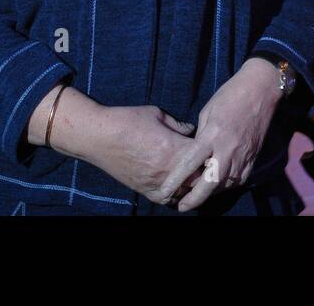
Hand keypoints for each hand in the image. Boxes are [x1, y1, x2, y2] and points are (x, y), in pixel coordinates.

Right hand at [68, 103, 200, 204]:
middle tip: (209, 162)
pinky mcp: (145, 191)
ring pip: (186, 192)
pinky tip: (179, 184)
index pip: (205, 156)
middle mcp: (168, 170)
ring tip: (196, 175)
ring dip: (193, 184)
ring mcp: (156, 183)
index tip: (213, 146)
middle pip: (199, 177)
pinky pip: (169, 199)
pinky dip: (177, 193)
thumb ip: (179, 125)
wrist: (99, 136)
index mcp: (174, 148)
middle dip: (205, 170)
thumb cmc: (128, 120)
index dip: (211, 151)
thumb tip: (192, 131)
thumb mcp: (158, 114)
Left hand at [169, 58, 281, 211]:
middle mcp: (228, 149)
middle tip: (181, 207)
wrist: (261, 88)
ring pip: (224, 184)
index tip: (165, 192)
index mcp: (213, 135)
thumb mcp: (207, 112)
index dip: (175, 180)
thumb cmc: (230, 95)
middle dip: (194, 199)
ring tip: (196, 197)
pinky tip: (217, 187)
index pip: (190, 163)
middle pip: (209, 183)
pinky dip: (226, 186)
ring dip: (209, 193)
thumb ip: (200, 136)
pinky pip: (238, 179)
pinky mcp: (253, 157)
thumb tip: (195, 153)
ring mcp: (243, 155)